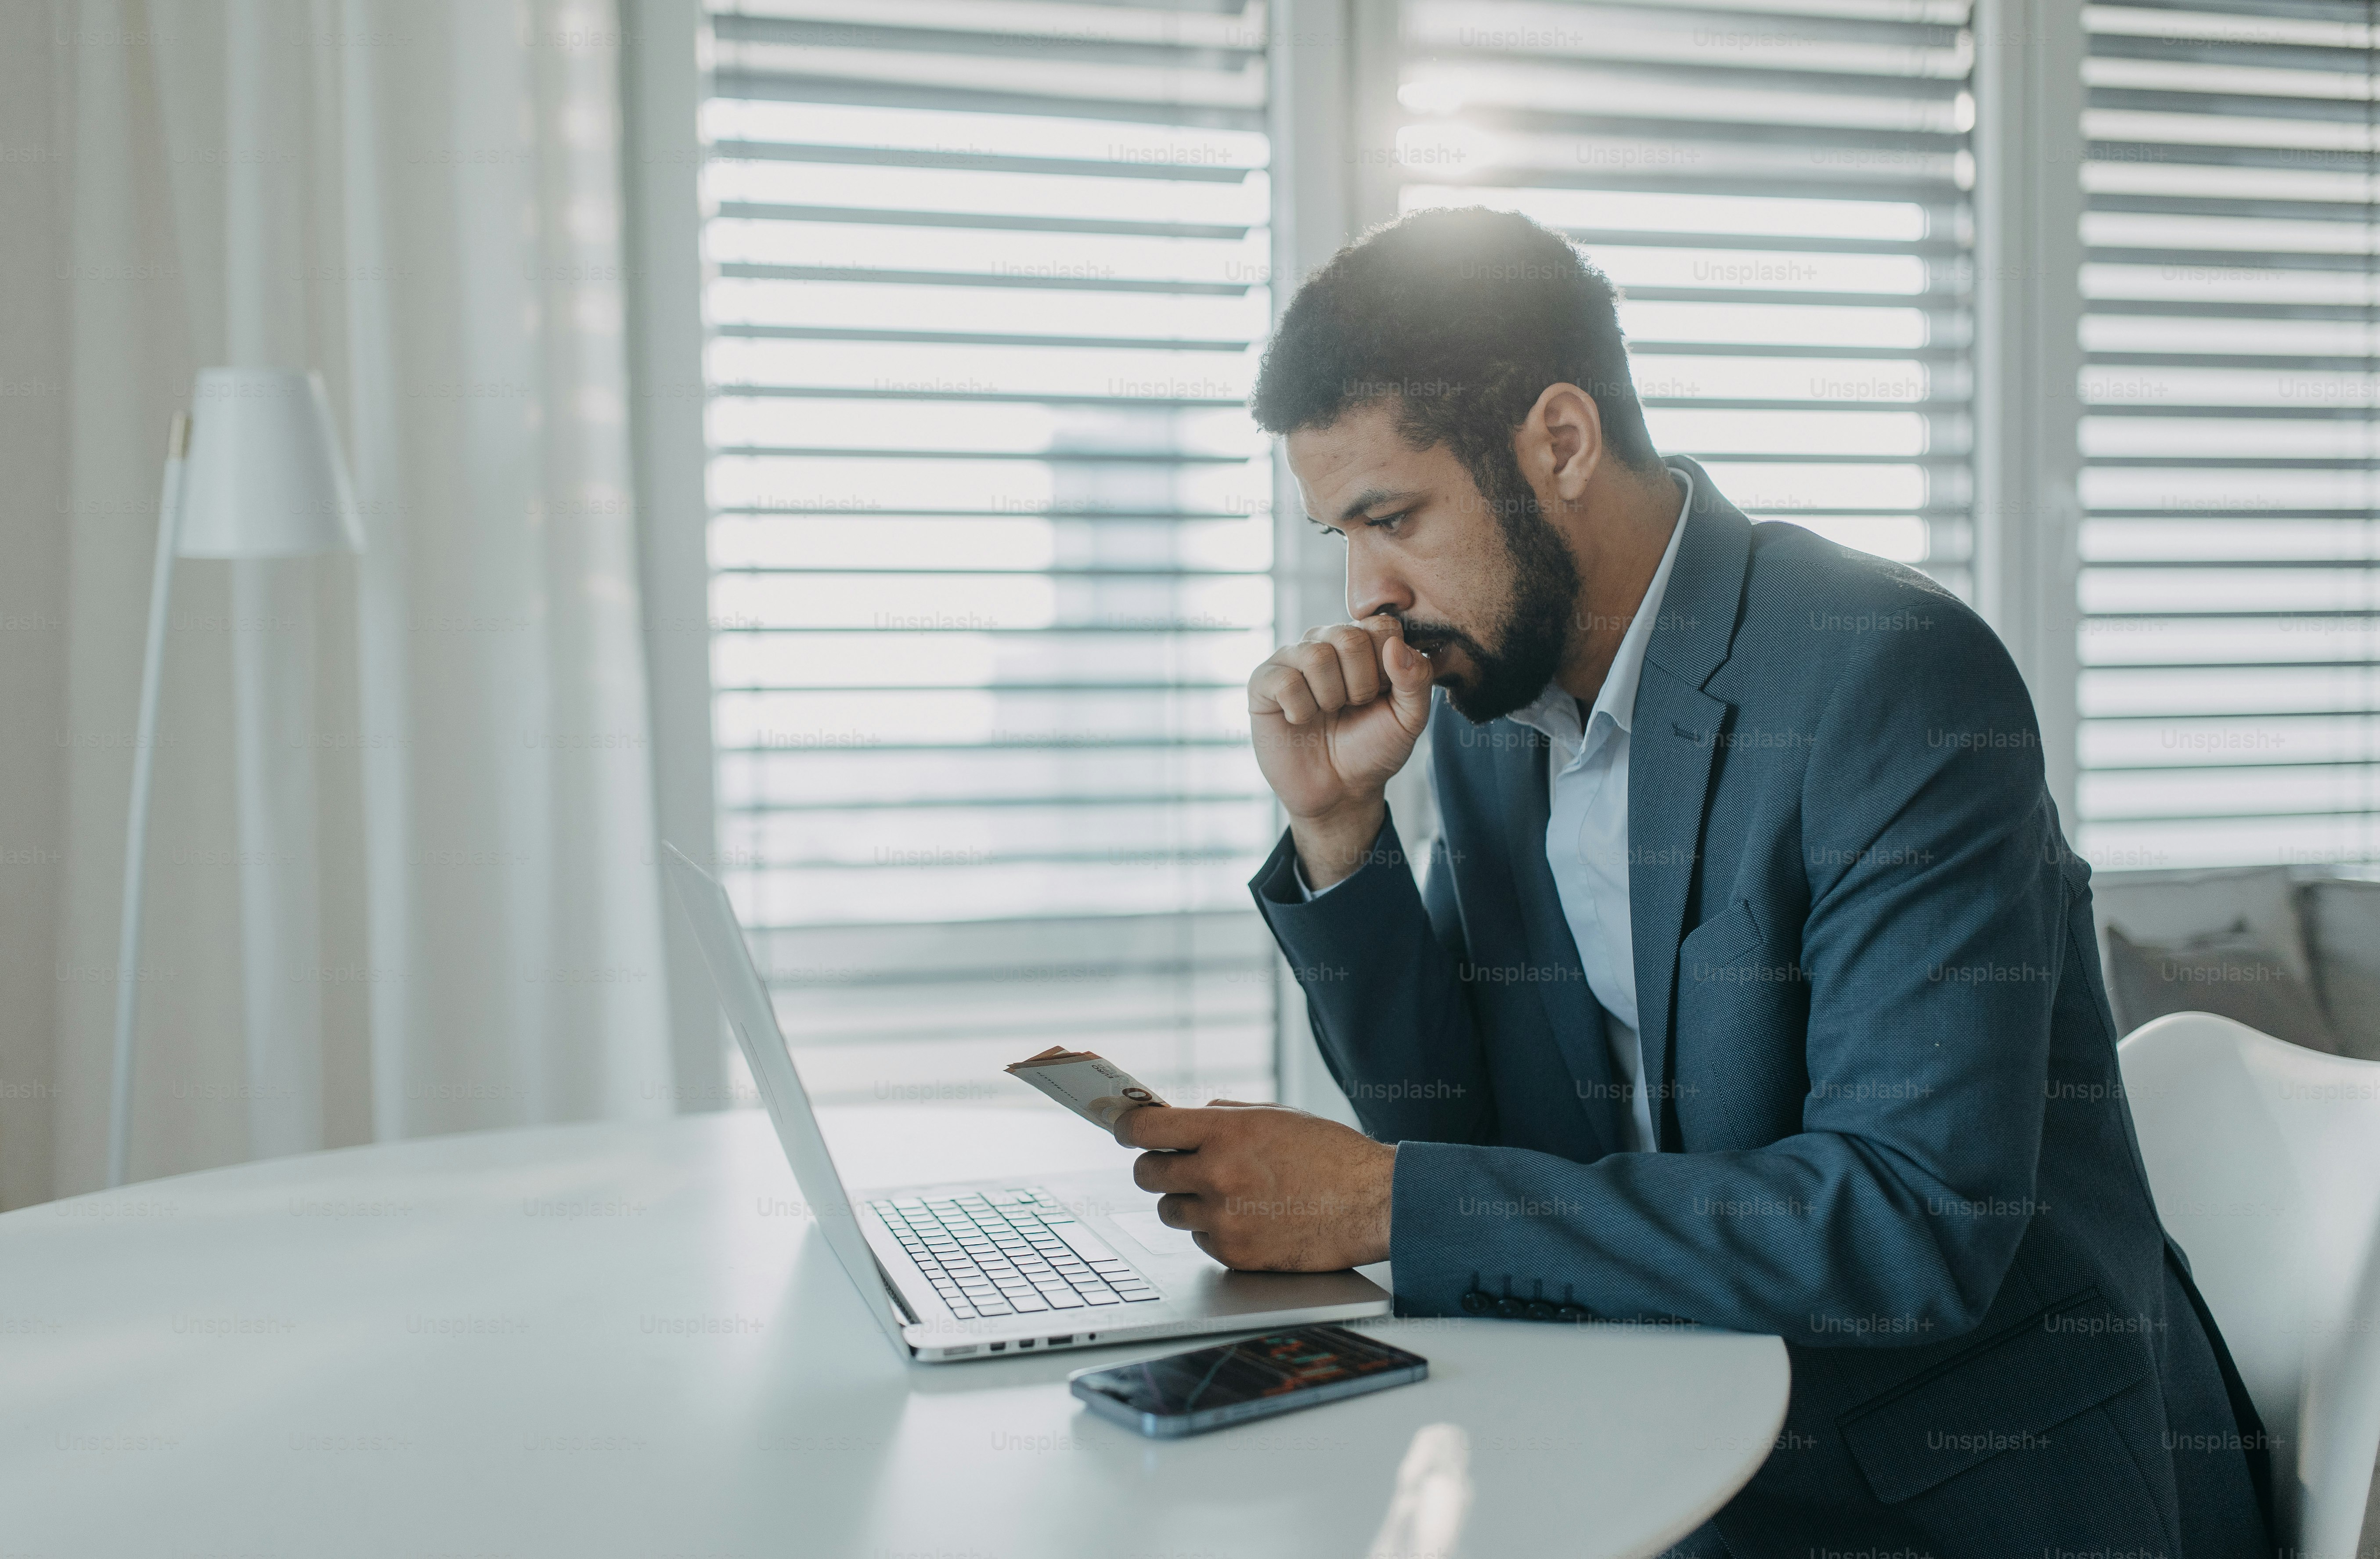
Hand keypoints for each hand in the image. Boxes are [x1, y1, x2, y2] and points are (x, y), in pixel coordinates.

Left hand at [1113, 1100, 1394, 1271]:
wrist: (1374, 1203)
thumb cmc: (1331, 1155)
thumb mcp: (1274, 1116)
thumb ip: (1221, 1116)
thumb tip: (1176, 1119)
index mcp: (1225, 1131)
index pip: (1143, 1128)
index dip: (1126, 1128)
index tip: (1124, 1131)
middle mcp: (1217, 1174)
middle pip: (1145, 1173)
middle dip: (1155, 1166)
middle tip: (1172, 1165)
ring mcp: (1224, 1218)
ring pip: (1169, 1210)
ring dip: (1184, 1201)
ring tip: (1221, 1194)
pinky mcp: (1235, 1254)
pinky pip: (1200, 1240)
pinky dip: (1214, 1231)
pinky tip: (1247, 1219)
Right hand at [1247, 617, 1434, 886]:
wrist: (1339, 791)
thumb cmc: (1373, 749)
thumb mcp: (1409, 719)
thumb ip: (1416, 680)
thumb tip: (1396, 644)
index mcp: (1363, 644)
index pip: (1382, 626)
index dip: (1386, 668)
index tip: (1380, 695)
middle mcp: (1325, 642)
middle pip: (1348, 637)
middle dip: (1360, 686)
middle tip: (1352, 707)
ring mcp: (1292, 659)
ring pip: (1316, 656)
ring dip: (1330, 699)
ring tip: (1326, 714)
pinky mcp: (1263, 682)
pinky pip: (1285, 681)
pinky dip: (1300, 711)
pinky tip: (1300, 720)